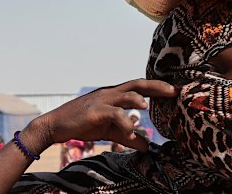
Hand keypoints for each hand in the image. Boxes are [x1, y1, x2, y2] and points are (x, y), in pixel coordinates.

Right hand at [25, 79, 177, 152]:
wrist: (56, 126)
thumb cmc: (84, 124)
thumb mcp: (111, 131)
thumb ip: (129, 136)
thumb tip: (147, 147)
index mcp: (116, 95)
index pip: (140, 86)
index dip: (157, 87)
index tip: (175, 90)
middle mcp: (111, 93)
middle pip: (137, 84)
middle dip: (156, 86)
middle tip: (173, 90)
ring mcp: (102, 100)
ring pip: (125, 94)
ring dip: (137, 100)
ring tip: (147, 109)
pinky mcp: (94, 111)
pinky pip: (113, 113)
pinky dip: (123, 121)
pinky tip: (129, 131)